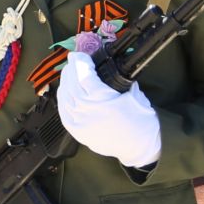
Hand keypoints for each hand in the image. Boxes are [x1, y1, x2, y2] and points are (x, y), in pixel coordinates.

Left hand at [58, 51, 161, 168]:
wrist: (140, 148)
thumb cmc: (141, 122)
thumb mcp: (135, 95)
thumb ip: (120, 80)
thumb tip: (108, 66)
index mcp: (102, 100)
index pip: (83, 75)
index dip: (79, 62)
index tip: (80, 55)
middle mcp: (86, 111)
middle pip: (71, 83)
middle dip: (71, 69)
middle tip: (74, 60)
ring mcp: (79, 123)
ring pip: (64, 96)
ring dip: (66, 81)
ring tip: (70, 72)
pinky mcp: (76, 131)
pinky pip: (62, 110)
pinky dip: (62, 97)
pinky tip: (65, 90)